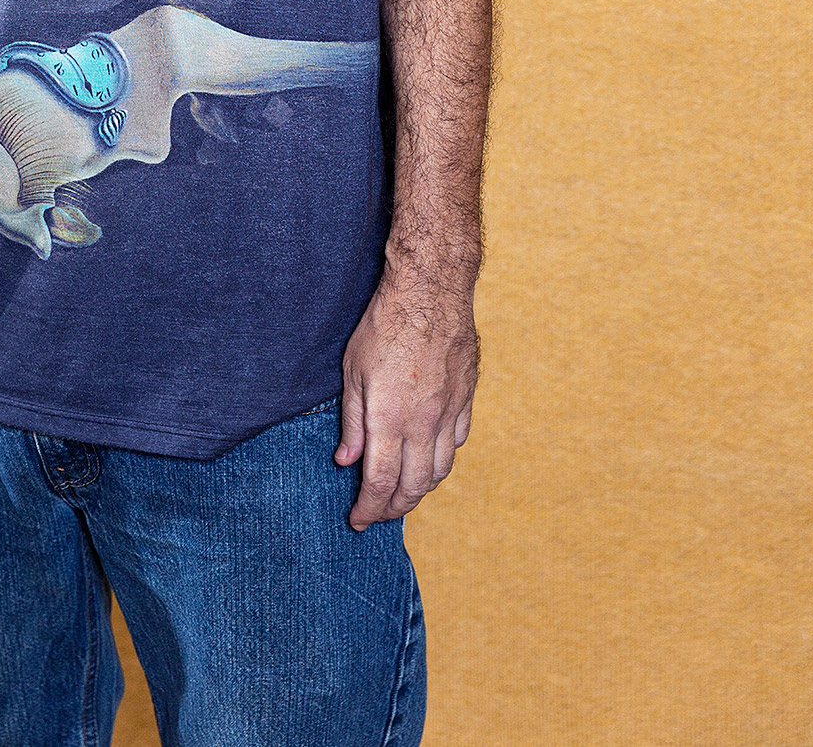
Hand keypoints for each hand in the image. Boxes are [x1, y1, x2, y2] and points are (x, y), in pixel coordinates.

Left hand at [335, 272, 477, 527]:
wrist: (430, 292)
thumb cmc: (384, 325)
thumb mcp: (353, 371)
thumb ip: (352, 421)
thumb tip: (346, 461)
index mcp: (389, 419)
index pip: (380, 482)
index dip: (368, 508)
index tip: (358, 520)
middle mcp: (423, 424)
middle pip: (413, 486)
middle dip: (394, 508)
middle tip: (378, 514)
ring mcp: (449, 413)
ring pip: (440, 470)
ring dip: (420, 490)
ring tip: (402, 493)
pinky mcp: (466, 399)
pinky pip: (457, 442)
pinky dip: (442, 459)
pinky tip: (429, 457)